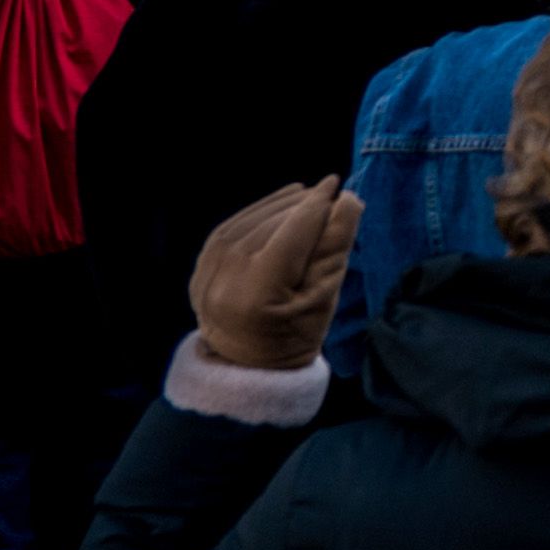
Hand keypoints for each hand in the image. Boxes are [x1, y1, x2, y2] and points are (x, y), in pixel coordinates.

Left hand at [188, 180, 356, 372]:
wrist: (248, 363)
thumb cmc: (296, 333)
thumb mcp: (325, 297)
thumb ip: (335, 247)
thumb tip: (348, 200)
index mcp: (258, 295)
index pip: (293, 234)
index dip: (318, 206)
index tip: (339, 187)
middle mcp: (225, 280)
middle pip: (272, 225)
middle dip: (303, 206)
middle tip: (330, 196)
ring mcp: (207, 273)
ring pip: (251, 221)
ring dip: (282, 204)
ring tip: (309, 197)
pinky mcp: (201, 266)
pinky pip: (232, 226)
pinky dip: (259, 211)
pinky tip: (282, 204)